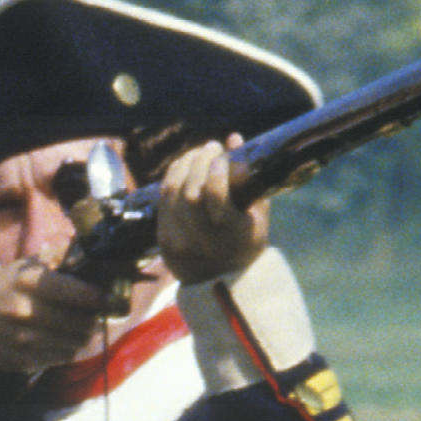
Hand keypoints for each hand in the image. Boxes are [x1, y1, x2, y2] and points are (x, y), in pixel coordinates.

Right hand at [0, 256, 129, 375]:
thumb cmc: (1, 288)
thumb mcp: (24, 267)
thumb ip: (59, 260)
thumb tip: (93, 255)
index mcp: (29, 284)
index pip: (78, 294)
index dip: (99, 297)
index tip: (108, 297)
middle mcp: (27, 314)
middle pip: (82, 323)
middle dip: (95, 318)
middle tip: (98, 312)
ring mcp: (25, 342)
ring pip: (76, 343)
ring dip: (85, 335)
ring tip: (83, 325)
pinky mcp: (23, 362)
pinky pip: (62, 357)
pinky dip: (69, 348)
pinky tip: (63, 337)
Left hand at [153, 139, 269, 286]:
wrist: (219, 282)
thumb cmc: (246, 242)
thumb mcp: (258, 215)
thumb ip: (248, 178)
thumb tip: (234, 138)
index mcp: (230, 236)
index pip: (214, 197)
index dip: (215, 171)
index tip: (222, 155)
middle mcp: (201, 240)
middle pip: (190, 191)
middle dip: (199, 162)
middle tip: (210, 148)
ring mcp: (178, 241)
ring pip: (172, 192)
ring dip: (184, 165)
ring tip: (198, 154)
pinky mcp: (163, 239)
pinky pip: (162, 200)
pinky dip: (172, 177)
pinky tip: (184, 167)